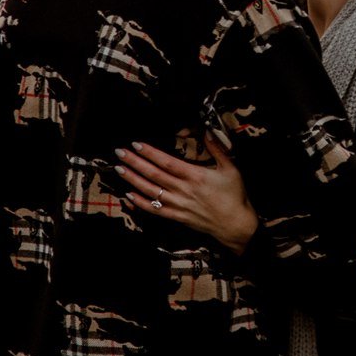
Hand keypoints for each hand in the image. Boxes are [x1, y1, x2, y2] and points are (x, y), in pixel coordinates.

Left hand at [117, 139, 258, 253]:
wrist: (236, 224)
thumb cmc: (234, 195)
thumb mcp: (230, 168)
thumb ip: (217, 149)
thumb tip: (208, 131)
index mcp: (196, 176)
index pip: (167, 162)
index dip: (150, 153)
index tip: (137, 144)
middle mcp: (184, 190)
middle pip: (154, 174)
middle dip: (135, 162)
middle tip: (120, 153)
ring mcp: (179, 205)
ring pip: (151, 191)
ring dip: (133, 180)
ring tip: (119, 169)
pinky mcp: (178, 217)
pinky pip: (155, 210)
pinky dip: (141, 203)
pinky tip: (129, 195)